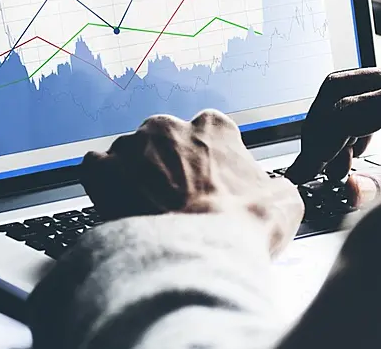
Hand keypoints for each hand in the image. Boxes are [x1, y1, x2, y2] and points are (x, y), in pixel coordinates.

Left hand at [81, 111, 303, 254]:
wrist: (199, 253)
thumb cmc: (243, 228)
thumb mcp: (284, 202)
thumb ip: (272, 185)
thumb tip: (272, 191)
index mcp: (213, 127)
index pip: (208, 133)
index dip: (207, 163)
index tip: (207, 185)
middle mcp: (169, 126)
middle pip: (164, 143)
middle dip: (166, 168)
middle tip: (174, 203)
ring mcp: (132, 144)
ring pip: (129, 155)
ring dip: (134, 177)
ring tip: (144, 213)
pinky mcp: (102, 168)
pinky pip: (96, 168)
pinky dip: (102, 184)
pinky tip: (115, 206)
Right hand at [284, 66, 380, 193]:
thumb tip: (351, 190)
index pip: (344, 111)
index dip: (319, 145)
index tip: (306, 172)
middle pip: (338, 88)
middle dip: (318, 129)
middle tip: (312, 166)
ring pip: (348, 86)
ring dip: (332, 124)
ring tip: (337, 167)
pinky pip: (368, 91)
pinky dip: (352, 118)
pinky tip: (357, 151)